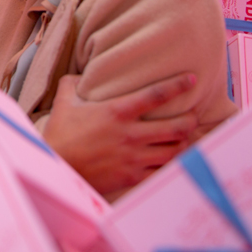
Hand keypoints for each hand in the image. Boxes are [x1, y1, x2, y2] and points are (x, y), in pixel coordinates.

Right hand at [42, 72, 198, 196]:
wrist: (58, 168)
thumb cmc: (60, 134)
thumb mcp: (65, 101)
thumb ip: (74, 83)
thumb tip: (82, 74)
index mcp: (117, 111)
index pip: (156, 95)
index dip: (178, 86)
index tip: (191, 80)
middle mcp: (130, 134)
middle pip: (175, 127)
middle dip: (190, 120)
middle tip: (193, 116)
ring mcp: (133, 157)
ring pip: (173, 150)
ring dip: (184, 143)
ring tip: (186, 138)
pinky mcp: (132, 176)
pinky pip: (162, 171)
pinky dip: (171, 165)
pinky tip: (173, 159)